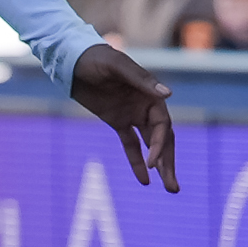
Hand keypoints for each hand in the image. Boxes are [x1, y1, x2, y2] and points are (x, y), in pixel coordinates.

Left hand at [70, 42, 177, 192]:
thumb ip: (142, 81)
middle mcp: (146, 107)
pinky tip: (144, 182)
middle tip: (174, 188)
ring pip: (150, 145)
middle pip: (163, 140)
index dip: (159, 146)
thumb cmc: (97, 58)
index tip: (151, 163)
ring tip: (169, 188)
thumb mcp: (118, 67)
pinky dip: (136, 163)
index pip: (162, 127)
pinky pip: (130, 145)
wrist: (74, 60)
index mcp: (151, 95)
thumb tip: (169, 94)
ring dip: (159, 166)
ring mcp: (132, 115)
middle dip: (168, 164)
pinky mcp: (117, 121)